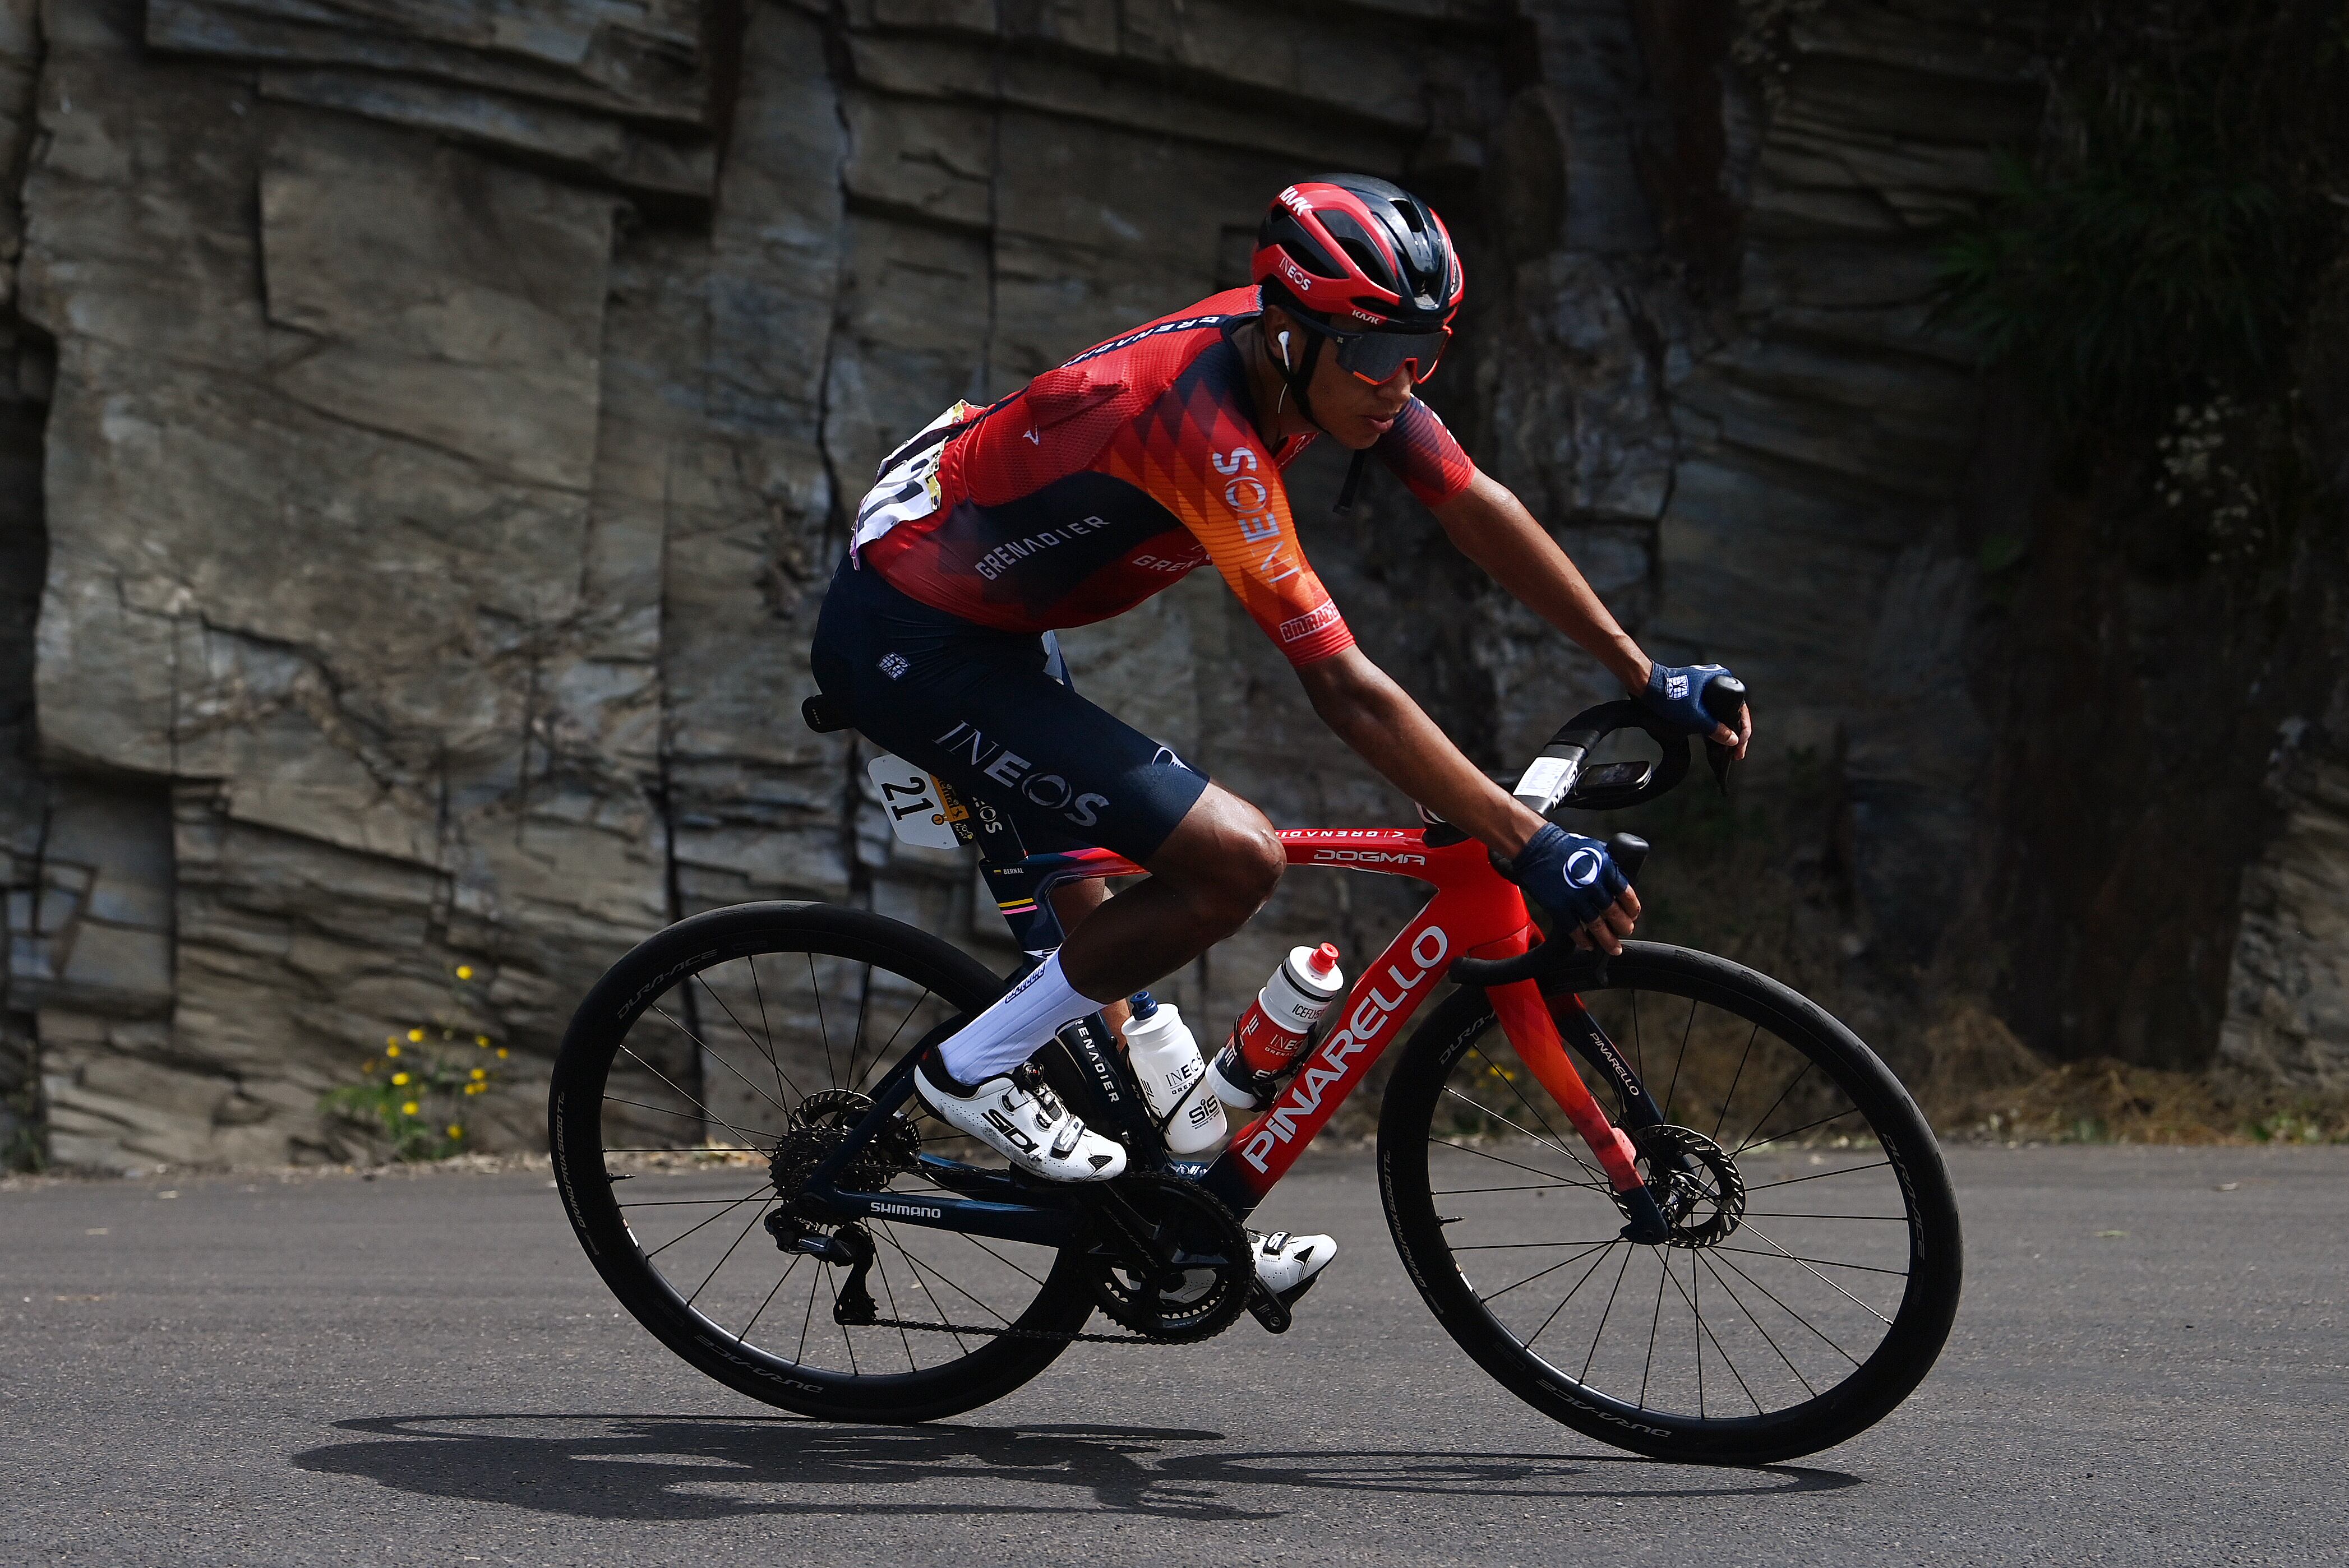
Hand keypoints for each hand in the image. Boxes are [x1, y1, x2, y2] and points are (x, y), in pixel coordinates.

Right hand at [1503, 824, 1641, 956]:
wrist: (1537, 847)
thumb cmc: (1565, 847)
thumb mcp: (1596, 850)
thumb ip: (1609, 867)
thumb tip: (1620, 883)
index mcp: (1606, 869)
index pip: (1627, 895)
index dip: (1632, 909)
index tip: (1633, 915)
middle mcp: (1593, 885)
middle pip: (1615, 913)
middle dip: (1623, 927)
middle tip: (1625, 931)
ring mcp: (1575, 898)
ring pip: (1597, 926)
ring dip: (1608, 940)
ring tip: (1614, 948)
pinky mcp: (1558, 907)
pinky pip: (1575, 930)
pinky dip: (1583, 940)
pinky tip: (1588, 945)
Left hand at [1641, 662, 1750, 759]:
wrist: (1646, 685)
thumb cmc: (1668, 694)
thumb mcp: (1695, 716)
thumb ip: (1715, 730)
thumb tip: (1732, 740)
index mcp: (1722, 679)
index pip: (1741, 708)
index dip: (1743, 730)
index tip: (1740, 746)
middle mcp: (1716, 680)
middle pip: (1732, 712)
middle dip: (1734, 734)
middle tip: (1735, 753)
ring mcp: (1705, 687)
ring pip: (1720, 713)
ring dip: (1723, 731)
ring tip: (1726, 751)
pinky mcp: (1695, 694)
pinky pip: (1709, 712)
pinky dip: (1712, 726)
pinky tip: (1713, 741)